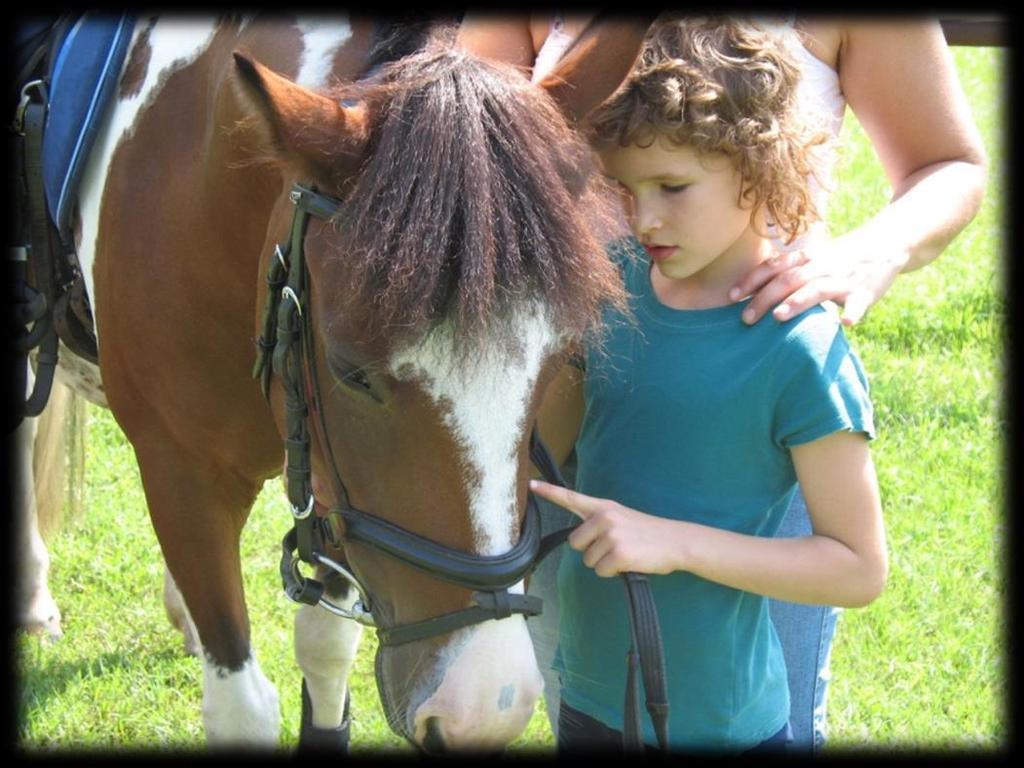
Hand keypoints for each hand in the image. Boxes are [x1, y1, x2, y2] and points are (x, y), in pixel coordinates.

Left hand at [529, 480, 682, 576]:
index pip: (571, 497)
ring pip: (588, 561)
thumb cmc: (648, 534)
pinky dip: (613, 573)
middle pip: (575, 543)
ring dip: (604, 564)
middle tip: (614, 548)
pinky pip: (601, 571)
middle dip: (590, 551)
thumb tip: (580, 539)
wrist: (676, 541)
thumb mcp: (622, 518)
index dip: (549, 492)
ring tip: (625, 554)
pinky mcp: (618, 553)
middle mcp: (604, 517)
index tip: (531, 484)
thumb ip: (599, 522)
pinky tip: (628, 563)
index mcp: (603, 507)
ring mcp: (611, 534)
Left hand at [729, 230, 906, 326]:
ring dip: (798, 302)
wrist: (885, 245)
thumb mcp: (811, 259)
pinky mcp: (865, 291)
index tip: (731, 296)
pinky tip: (846, 322)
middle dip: (765, 299)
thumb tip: (746, 292)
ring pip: (818, 289)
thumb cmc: (838, 258)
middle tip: (745, 319)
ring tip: (779, 317)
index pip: (773, 267)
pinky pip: (859, 302)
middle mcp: (821, 266)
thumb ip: (784, 271)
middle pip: (788, 280)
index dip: (751, 280)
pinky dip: (853, 311)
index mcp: (805, 258)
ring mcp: (843, 278)